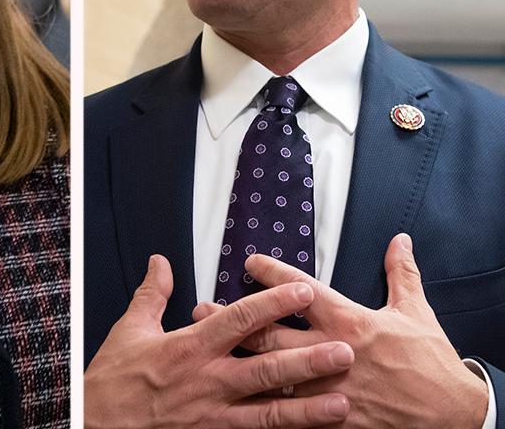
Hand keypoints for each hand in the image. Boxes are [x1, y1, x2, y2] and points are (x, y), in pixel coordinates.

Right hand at [85, 254, 354, 427]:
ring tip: (342, 405)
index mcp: (189, 348)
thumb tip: (160, 263)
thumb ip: (152, 294)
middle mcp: (207, 381)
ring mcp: (213, 415)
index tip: (303, 292)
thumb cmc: (114, 381)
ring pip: (269, 411)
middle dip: (308, 360)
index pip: (239, 321)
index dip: (273, 304)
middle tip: (345, 352)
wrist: (97, 423)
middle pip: (266, 368)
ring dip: (308, 409)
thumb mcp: (129, 330)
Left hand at [194, 234, 488, 428]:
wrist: (450, 414)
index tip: (249, 263)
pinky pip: (288, 409)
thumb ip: (401, 274)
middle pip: (270, 331)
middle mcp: (332, 351)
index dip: (272, 273)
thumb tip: (398, 242)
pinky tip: (236, 395)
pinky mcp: (331, 416)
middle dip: (233, 318)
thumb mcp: (416, 312)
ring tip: (207, 348)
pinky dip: (262, 401)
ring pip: (269, 371)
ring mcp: (327, 386)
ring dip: (237, 359)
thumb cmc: (430, 362)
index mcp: (350, 320)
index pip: (301, 289)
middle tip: (203, 308)